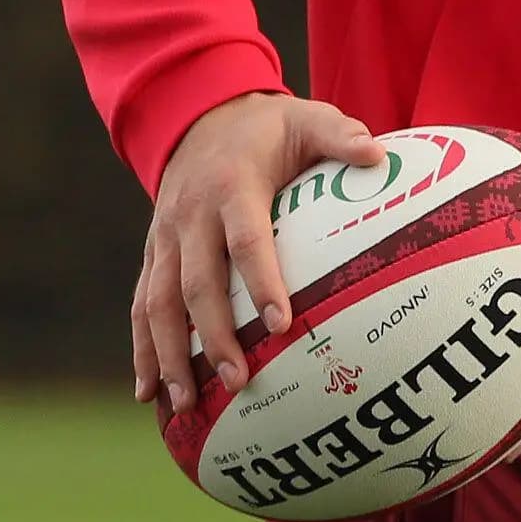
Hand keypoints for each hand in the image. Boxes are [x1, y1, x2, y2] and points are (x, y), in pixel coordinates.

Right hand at [133, 90, 385, 414]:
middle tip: (238, 381)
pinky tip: (148, 393)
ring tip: (183, 406)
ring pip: (159, 303)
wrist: (199, 115)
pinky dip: (142, 350)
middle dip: (214, 337)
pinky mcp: (153, 255)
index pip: (246, 239)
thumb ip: (340, 136)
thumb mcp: (306, 119)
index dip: (261, 281)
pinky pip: (141, 306)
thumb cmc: (268, 129)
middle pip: (197, 284)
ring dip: (168, 356)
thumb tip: (378, 154)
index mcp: (232, 186)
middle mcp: (191, 216)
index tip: (281, 324)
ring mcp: (166, 238)